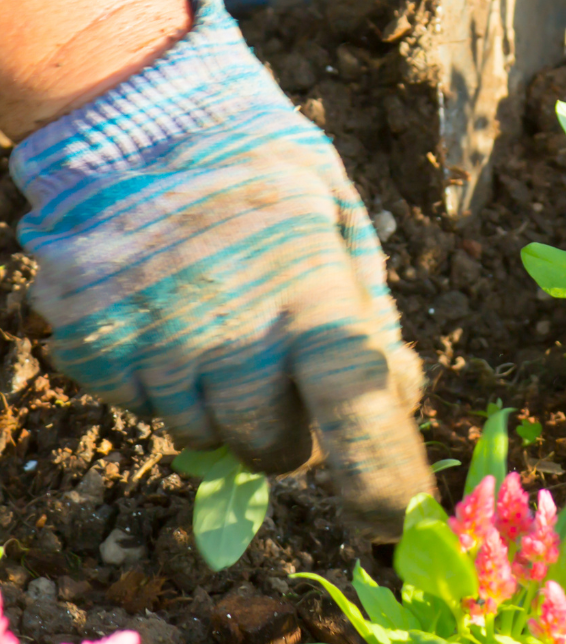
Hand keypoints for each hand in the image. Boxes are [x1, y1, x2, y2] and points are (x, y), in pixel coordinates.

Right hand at [11, 0, 433, 537]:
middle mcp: (230, 334)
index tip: (395, 531)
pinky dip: (158, 379)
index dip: (382, 483)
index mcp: (310, 295)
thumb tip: (397, 393)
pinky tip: (164, 310)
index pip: (357, 414)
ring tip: (215, 318)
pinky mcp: (89, 346)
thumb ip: (369, 312)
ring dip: (220, 403)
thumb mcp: (339, 219)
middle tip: (281, 369)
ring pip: (203, 436)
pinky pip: (139, 405)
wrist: (132, 113)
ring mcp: (152, 345)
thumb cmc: (260, 169)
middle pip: (276, 451)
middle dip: (291, 432)